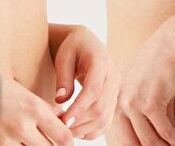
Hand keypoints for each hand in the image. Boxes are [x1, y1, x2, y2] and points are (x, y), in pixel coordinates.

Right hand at [0, 73, 73, 144]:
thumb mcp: (19, 89)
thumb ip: (40, 107)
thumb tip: (60, 119)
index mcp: (34, 107)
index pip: (64, 136)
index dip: (67, 142)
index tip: (63, 142)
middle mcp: (23, 125)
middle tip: (44, 141)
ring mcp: (7, 139)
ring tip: (24, 139)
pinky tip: (9, 142)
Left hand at [53, 25, 118, 140]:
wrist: (86, 42)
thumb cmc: (73, 47)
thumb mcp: (64, 56)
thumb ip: (63, 77)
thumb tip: (60, 100)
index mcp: (101, 62)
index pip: (93, 90)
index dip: (79, 108)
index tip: (64, 121)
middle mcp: (113, 77)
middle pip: (100, 108)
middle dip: (79, 122)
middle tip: (60, 128)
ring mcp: (115, 90)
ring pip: (104, 118)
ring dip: (84, 129)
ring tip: (65, 131)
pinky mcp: (113, 99)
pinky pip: (106, 121)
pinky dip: (92, 131)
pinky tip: (77, 130)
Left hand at [113, 22, 174, 144]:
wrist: (171, 44)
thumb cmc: (161, 62)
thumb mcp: (148, 88)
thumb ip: (150, 114)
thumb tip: (161, 138)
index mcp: (116, 97)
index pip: (120, 133)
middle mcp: (121, 101)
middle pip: (132, 142)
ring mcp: (133, 103)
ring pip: (149, 141)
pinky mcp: (150, 103)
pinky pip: (165, 132)